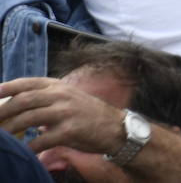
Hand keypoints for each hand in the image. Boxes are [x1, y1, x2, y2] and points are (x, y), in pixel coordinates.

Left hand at [0, 77, 126, 154]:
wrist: (115, 127)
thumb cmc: (87, 114)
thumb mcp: (68, 99)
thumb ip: (45, 100)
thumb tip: (17, 106)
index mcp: (59, 86)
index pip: (28, 83)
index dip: (7, 87)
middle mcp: (62, 95)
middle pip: (24, 100)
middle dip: (2, 111)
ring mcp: (66, 112)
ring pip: (29, 118)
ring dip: (10, 130)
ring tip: (0, 139)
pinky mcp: (70, 130)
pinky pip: (41, 140)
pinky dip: (28, 147)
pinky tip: (22, 151)